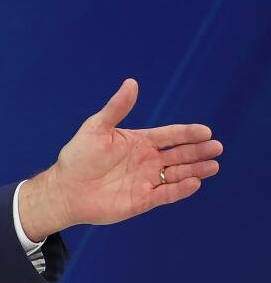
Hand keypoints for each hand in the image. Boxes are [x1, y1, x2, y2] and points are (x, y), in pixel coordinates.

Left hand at [20, 79, 221, 240]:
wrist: (65, 189)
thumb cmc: (78, 156)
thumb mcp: (96, 128)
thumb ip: (116, 108)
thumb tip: (132, 83)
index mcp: (138, 142)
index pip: (170, 136)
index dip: (188, 133)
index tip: (206, 131)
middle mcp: (146, 161)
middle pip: (180, 154)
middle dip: (199, 151)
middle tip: (217, 147)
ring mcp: (146, 180)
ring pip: (178, 174)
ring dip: (196, 169)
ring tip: (214, 165)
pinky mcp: (143, 200)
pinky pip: (167, 194)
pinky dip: (181, 189)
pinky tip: (194, 182)